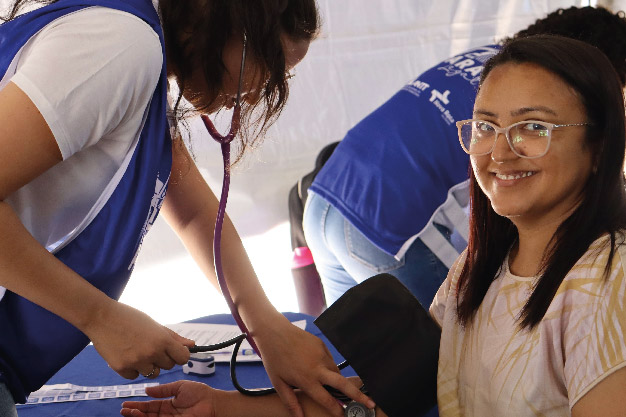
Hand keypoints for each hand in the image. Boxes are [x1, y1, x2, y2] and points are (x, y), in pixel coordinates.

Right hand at [83, 301, 193, 378]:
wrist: (101, 317)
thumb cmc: (129, 317)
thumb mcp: (154, 325)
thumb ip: (173, 337)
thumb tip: (191, 345)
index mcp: (162, 339)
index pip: (183, 358)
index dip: (180, 355)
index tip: (174, 352)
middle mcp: (152, 352)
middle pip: (168, 366)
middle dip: (163, 359)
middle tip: (150, 347)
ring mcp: (136, 362)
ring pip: (152, 373)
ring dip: (148, 366)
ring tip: (138, 351)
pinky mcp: (121, 368)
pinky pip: (134, 376)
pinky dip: (132, 369)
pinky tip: (126, 355)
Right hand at [121, 381, 215, 416]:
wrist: (213, 403)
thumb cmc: (201, 394)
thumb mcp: (180, 387)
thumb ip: (164, 389)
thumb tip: (147, 390)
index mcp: (169, 404)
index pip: (150, 405)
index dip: (138, 405)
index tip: (127, 403)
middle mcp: (168, 414)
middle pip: (147, 415)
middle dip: (135, 412)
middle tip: (124, 410)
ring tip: (129, 413)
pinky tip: (140, 416)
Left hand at [254, 318, 374, 416]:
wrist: (275, 332)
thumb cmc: (274, 359)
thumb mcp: (279, 383)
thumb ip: (291, 402)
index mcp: (307, 379)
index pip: (326, 399)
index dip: (336, 409)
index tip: (344, 415)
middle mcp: (317, 367)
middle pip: (343, 384)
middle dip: (358, 395)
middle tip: (371, 403)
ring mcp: (321, 354)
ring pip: (335, 371)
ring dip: (335, 380)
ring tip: (323, 380)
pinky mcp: (322, 345)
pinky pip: (329, 360)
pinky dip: (327, 366)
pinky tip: (315, 365)